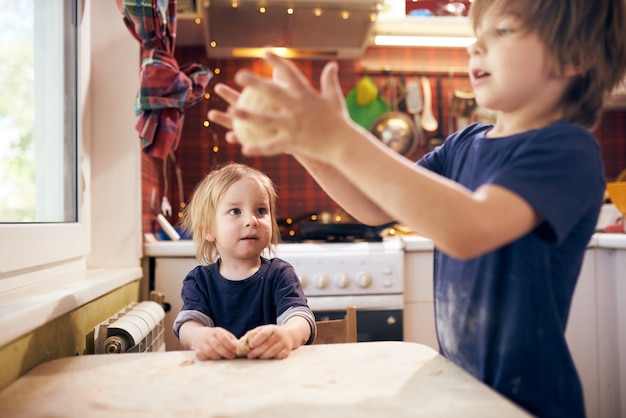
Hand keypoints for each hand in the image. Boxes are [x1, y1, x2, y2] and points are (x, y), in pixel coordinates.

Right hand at [190, 326, 237, 359]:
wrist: (199, 335)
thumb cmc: (217, 337)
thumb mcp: (225, 335)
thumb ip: (232, 341)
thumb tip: (240, 347)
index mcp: (217, 331)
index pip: (223, 337)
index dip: (229, 344)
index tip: (235, 350)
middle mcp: (208, 336)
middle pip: (216, 345)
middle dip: (225, 352)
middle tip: (232, 356)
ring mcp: (202, 344)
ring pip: (209, 351)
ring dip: (218, 357)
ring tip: (223, 358)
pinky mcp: (197, 351)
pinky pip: (201, 356)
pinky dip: (208, 359)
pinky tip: (214, 359)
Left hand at [208, 52, 357, 159]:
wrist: (345, 145)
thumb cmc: (339, 121)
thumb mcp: (334, 98)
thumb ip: (330, 80)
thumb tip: (333, 65)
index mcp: (307, 95)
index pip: (290, 74)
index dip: (277, 62)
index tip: (265, 52)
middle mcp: (298, 108)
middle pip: (273, 93)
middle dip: (255, 83)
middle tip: (239, 75)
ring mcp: (294, 125)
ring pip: (266, 120)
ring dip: (248, 116)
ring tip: (232, 111)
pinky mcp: (293, 142)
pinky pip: (272, 146)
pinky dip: (258, 148)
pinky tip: (243, 149)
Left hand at [244, 324, 293, 359]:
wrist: (288, 335)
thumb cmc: (270, 334)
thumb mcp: (262, 330)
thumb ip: (252, 335)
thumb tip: (240, 343)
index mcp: (272, 328)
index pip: (265, 333)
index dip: (257, 339)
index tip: (250, 345)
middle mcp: (279, 335)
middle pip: (268, 344)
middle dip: (257, 350)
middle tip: (249, 355)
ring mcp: (284, 343)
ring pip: (273, 351)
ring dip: (263, 355)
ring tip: (256, 357)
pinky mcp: (287, 351)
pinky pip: (279, 356)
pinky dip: (272, 358)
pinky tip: (266, 359)